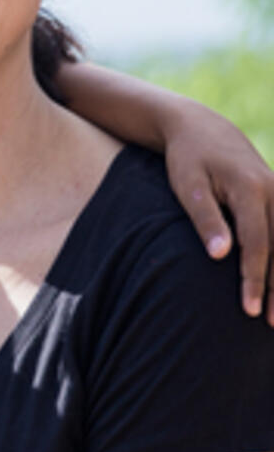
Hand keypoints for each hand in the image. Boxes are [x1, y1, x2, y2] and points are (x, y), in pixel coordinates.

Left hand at [163, 105, 273, 323]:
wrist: (200, 128)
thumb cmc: (187, 159)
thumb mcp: (187, 186)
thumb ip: (205, 219)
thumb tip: (220, 256)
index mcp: (250, 189)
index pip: (257, 243)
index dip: (254, 278)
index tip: (248, 309)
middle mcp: (272, 190)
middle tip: (270, 323)